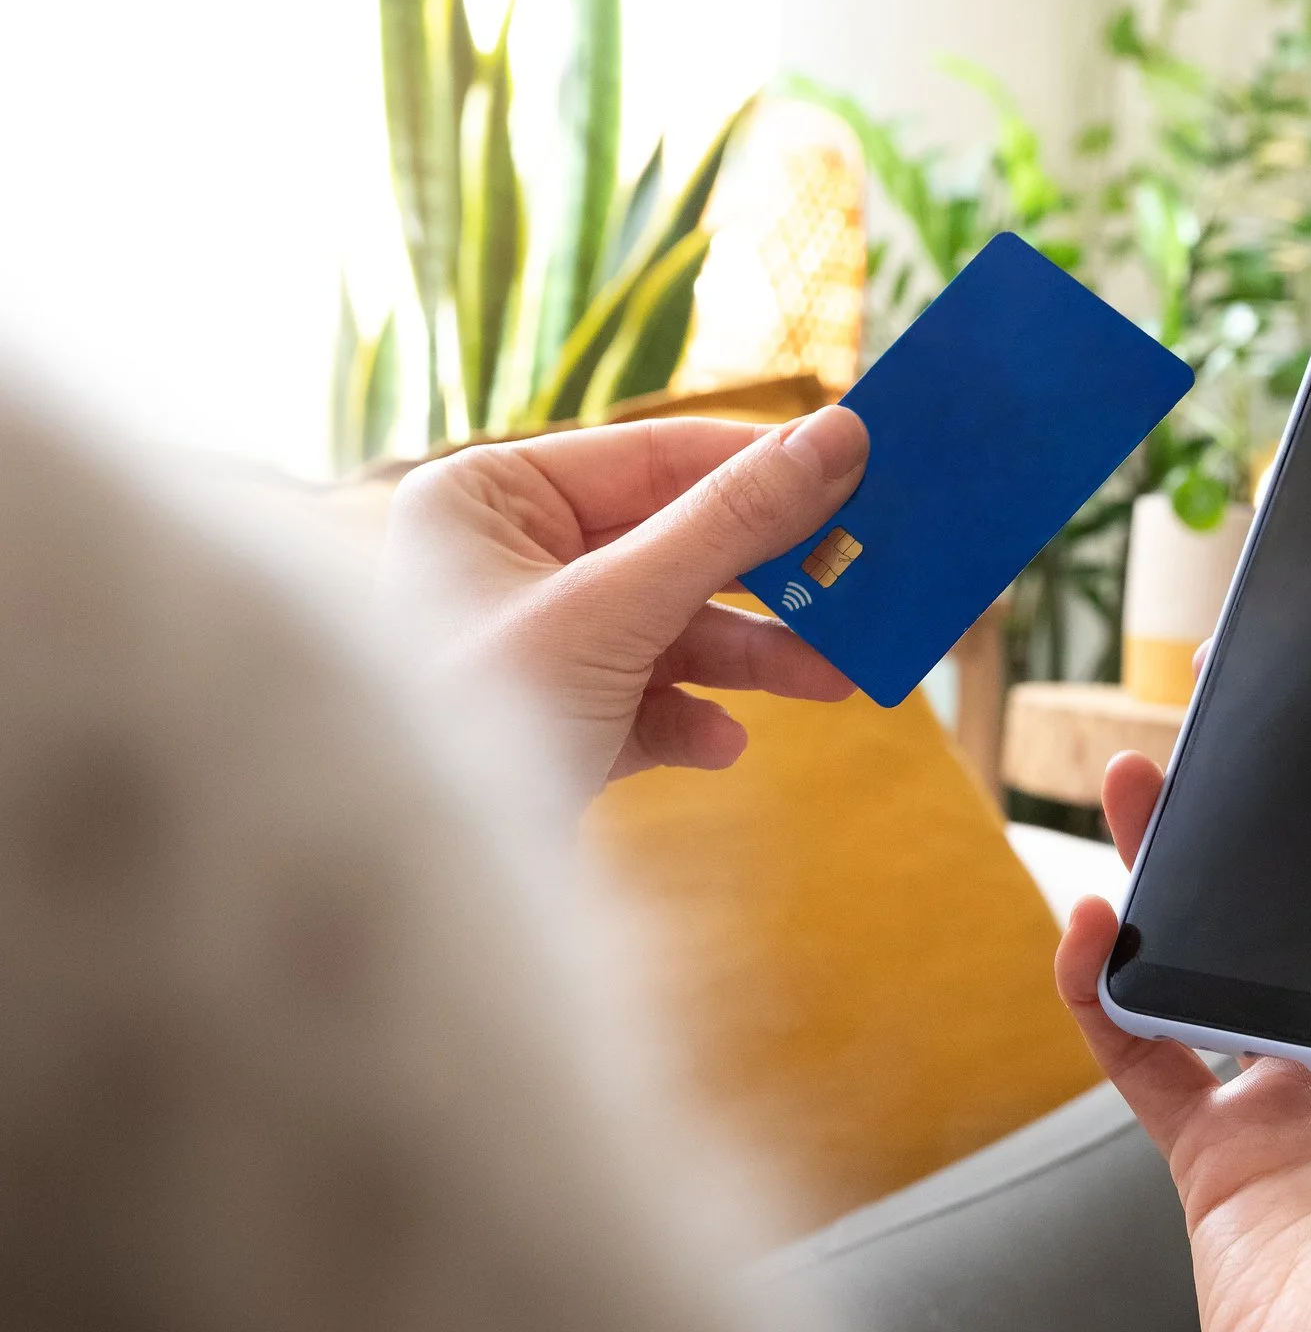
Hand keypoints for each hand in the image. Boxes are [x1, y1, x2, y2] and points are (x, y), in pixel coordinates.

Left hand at [379, 408, 868, 805]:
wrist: (422, 891)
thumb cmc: (476, 720)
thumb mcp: (614, 610)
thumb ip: (729, 524)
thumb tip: (836, 440)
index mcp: (490, 499)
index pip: (655, 458)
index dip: (763, 464)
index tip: (865, 467)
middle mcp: (510, 561)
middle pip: (677, 545)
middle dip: (771, 580)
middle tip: (867, 577)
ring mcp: (539, 645)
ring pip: (677, 629)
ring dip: (755, 660)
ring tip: (838, 680)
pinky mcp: (562, 722)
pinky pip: (652, 702)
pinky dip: (695, 721)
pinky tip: (722, 745)